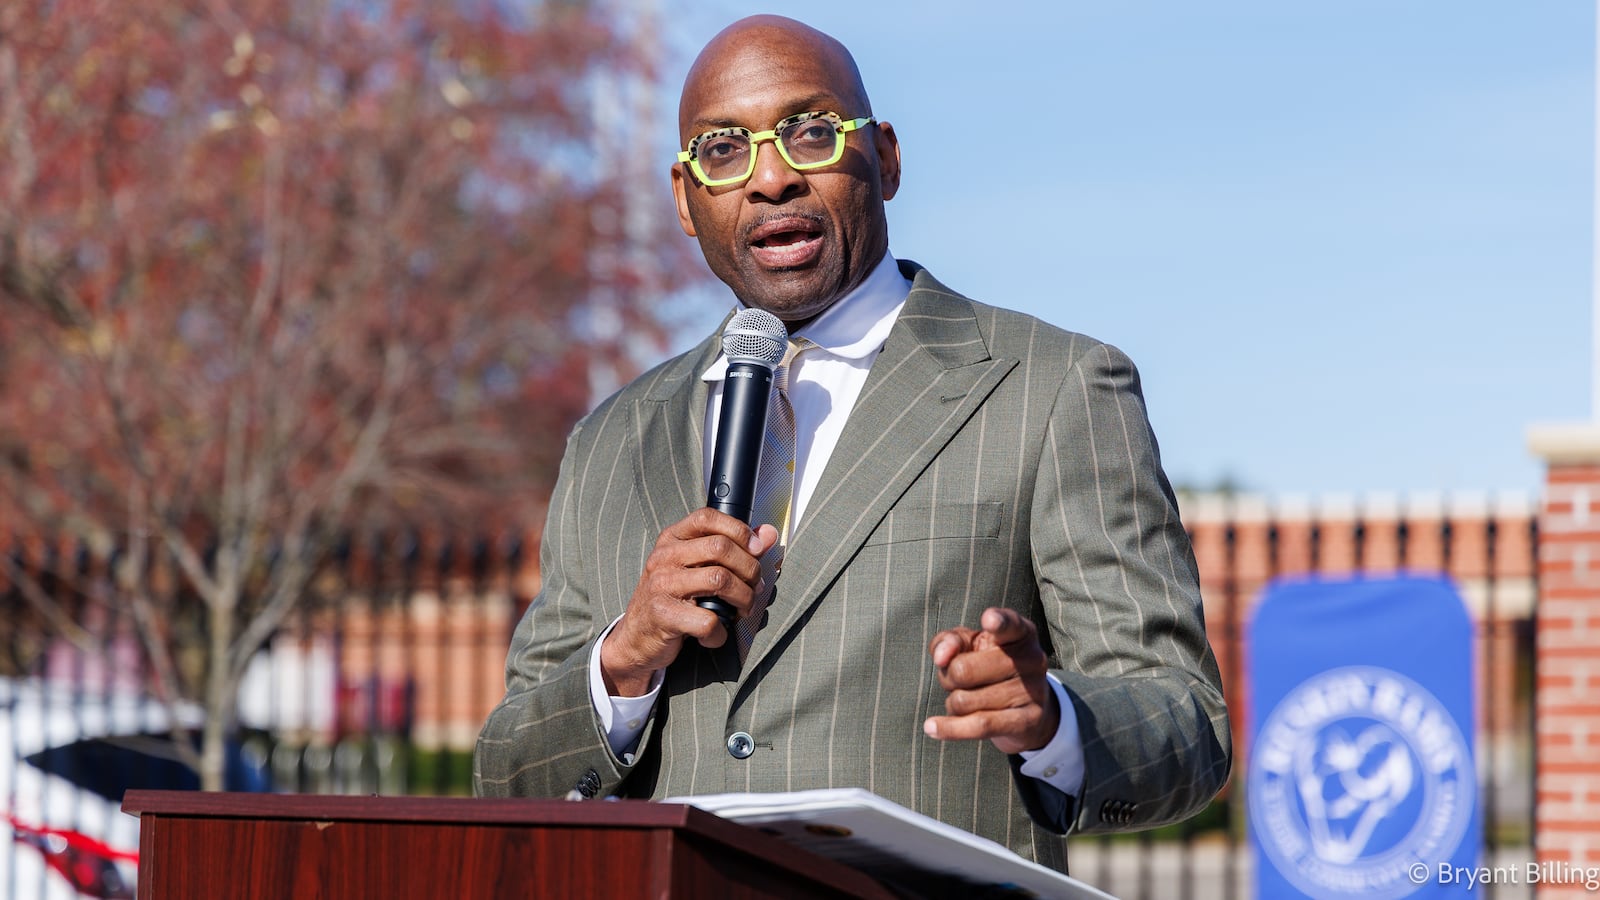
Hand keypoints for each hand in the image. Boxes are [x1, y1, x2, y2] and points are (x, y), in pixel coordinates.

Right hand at [601, 508, 778, 695]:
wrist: (637, 637)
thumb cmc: (672, 599)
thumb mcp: (697, 568)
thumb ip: (734, 548)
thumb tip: (768, 534)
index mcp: (672, 539)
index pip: (707, 518)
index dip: (739, 530)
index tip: (756, 549)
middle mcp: (664, 557)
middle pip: (720, 548)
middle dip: (750, 570)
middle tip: (754, 588)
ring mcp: (661, 585)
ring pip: (720, 580)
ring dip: (743, 599)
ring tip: (741, 610)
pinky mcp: (663, 615)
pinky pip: (708, 620)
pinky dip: (721, 632)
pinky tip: (716, 633)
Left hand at [924, 607, 1059, 754]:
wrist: (1027, 710)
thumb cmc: (989, 667)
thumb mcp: (969, 647)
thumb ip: (948, 641)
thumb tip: (941, 657)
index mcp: (1020, 633)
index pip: (1009, 624)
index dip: (998, 621)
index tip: (989, 620)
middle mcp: (1031, 659)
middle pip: (963, 670)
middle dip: (948, 679)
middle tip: (957, 681)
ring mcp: (1032, 691)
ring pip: (965, 701)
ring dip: (953, 703)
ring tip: (966, 700)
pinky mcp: (1027, 721)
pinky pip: (980, 725)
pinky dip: (950, 728)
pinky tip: (931, 727)